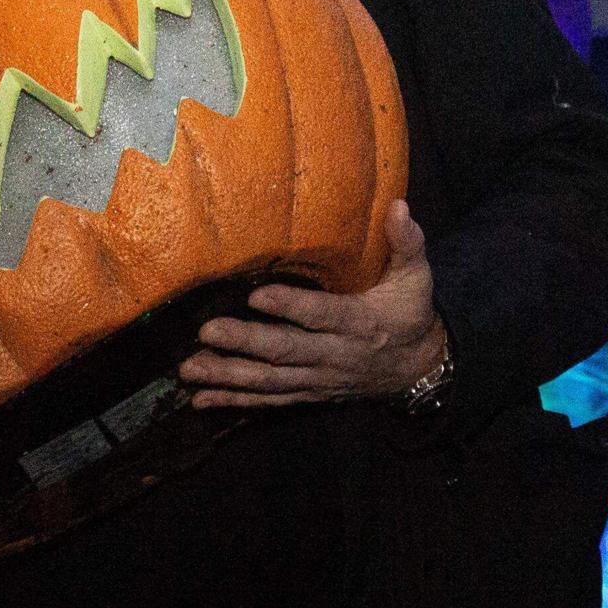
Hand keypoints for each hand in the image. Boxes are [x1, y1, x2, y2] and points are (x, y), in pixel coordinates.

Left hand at [183, 203, 445, 409]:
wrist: (418, 368)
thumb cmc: (410, 312)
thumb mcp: (417, 276)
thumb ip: (407, 242)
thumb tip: (398, 205)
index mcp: (360, 322)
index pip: (322, 315)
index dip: (291, 307)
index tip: (256, 294)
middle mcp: (335, 355)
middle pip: (286, 351)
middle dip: (245, 343)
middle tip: (207, 331)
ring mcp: (318, 379)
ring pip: (270, 381)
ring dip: (229, 376)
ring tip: (189, 368)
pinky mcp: (308, 393)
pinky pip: (269, 401)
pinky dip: (235, 402)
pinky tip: (201, 400)